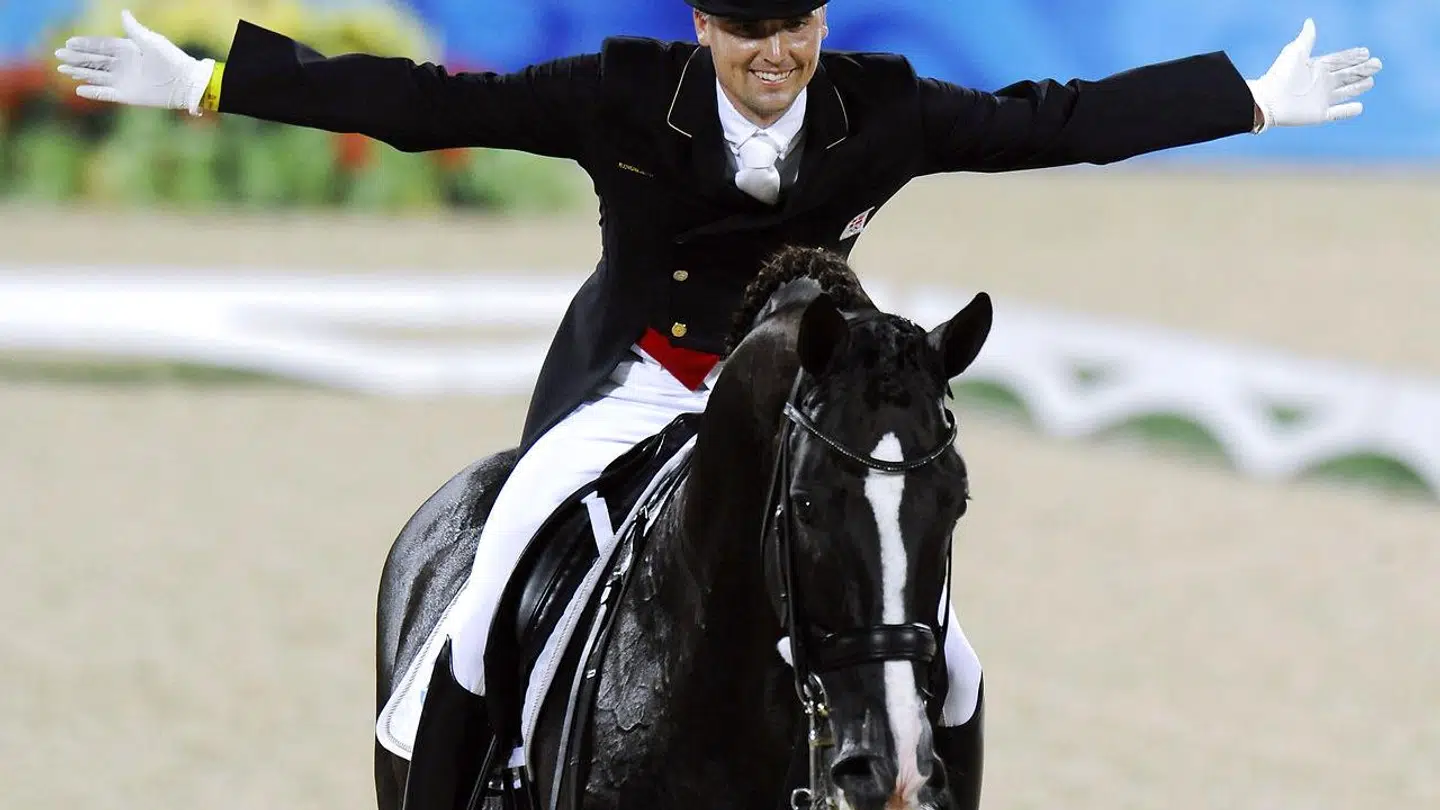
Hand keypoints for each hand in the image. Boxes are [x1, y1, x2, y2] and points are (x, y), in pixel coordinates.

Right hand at [55, 9, 214, 115]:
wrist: (186, 83)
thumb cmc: (172, 60)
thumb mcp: (152, 42)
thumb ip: (134, 30)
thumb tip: (122, 12)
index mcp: (128, 50)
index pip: (101, 46)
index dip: (85, 45)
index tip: (69, 42)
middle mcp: (124, 65)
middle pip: (95, 61)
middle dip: (76, 58)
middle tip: (58, 55)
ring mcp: (124, 81)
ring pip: (97, 76)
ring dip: (80, 73)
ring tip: (62, 70)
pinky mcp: (127, 96)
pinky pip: (106, 94)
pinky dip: (93, 92)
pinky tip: (79, 90)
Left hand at [1246, 19, 1380, 132]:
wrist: (1268, 100)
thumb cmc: (1280, 75)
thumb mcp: (1295, 53)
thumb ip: (1307, 38)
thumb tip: (1310, 21)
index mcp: (1315, 68)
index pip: (1339, 60)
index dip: (1352, 56)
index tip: (1366, 51)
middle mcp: (1320, 84)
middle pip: (1346, 75)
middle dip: (1361, 70)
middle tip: (1377, 64)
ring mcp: (1320, 100)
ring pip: (1345, 92)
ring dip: (1358, 87)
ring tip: (1371, 82)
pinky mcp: (1318, 115)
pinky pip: (1337, 113)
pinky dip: (1348, 111)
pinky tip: (1360, 107)